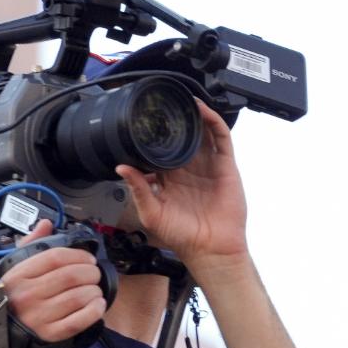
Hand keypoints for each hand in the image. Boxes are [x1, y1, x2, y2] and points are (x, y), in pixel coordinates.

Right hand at [0, 219, 104, 347]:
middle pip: (72, 275)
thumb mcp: (15, 273)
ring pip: (80, 295)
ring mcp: (39, 316)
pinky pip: (82, 319)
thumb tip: (45, 224)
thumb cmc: (13, 304)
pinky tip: (97, 305)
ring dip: (95, 291)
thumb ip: (31, 247)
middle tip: (94, 274)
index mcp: (17, 276)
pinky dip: (95, 310)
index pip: (55, 256)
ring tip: (94, 291)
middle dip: (91, 272)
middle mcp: (26, 295)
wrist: (5, 343)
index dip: (78, 255)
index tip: (88, 258)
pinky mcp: (51, 334)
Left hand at [116, 101, 247, 272]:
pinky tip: (202, 111)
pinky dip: (213, 122)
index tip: (141, 119)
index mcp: (170, 178)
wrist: (210, 248)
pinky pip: (221, 140)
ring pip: (202, 134)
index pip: (159, 150)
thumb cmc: (182, 236)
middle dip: (173, 120)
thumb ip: (138, 189)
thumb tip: (121, 167)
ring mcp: (209, 166)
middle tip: (161, 103)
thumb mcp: (152, 213)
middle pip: (181, 137)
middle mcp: (189, 170)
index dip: (152, 134)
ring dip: (194, 116)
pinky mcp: (226, 167)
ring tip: (183, 99)